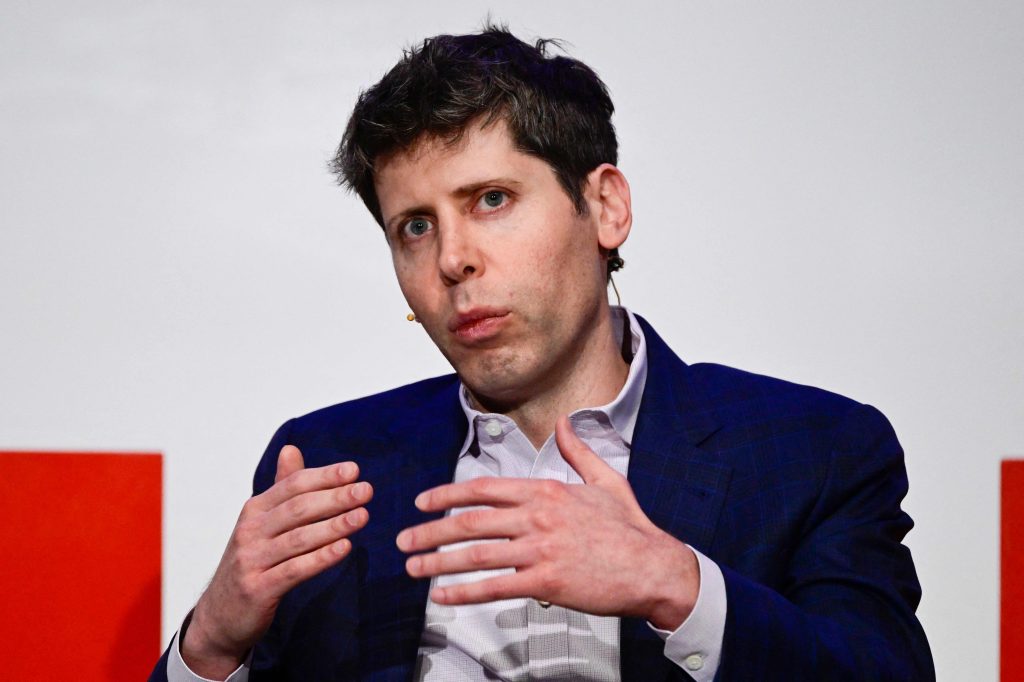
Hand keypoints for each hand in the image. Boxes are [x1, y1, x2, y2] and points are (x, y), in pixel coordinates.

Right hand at [182, 445, 372, 677]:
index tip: (354, 470)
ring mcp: (252, 560)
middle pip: (298, 508)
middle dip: (335, 497)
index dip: (324, 476)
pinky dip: (320, 558)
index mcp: (255, 509)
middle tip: (366, 491)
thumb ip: (281, 488)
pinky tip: (344, 549)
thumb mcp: (261, 522)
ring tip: (362, 517)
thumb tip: (291, 449)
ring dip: (334, 526)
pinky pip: (294, 570)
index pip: (293, 485)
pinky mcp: (258, 589)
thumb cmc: (251, 560)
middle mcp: (251, 530)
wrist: (220, 614)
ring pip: (299, 539)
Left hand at [396, 416, 698, 629]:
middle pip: (470, 521)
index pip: (484, 488)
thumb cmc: (630, 527)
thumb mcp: (605, 479)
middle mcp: (537, 516)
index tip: (424, 502)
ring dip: (437, 562)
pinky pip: (495, 587)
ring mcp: (540, 549)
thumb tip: (565, 424)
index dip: (447, 494)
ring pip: (476, 554)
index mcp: (546, 490)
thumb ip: (577, 452)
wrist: (654, 566)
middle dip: (430, 531)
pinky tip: (444, 596)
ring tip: (413, 568)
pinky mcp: (547, 581)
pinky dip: (464, 592)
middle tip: (404, 539)